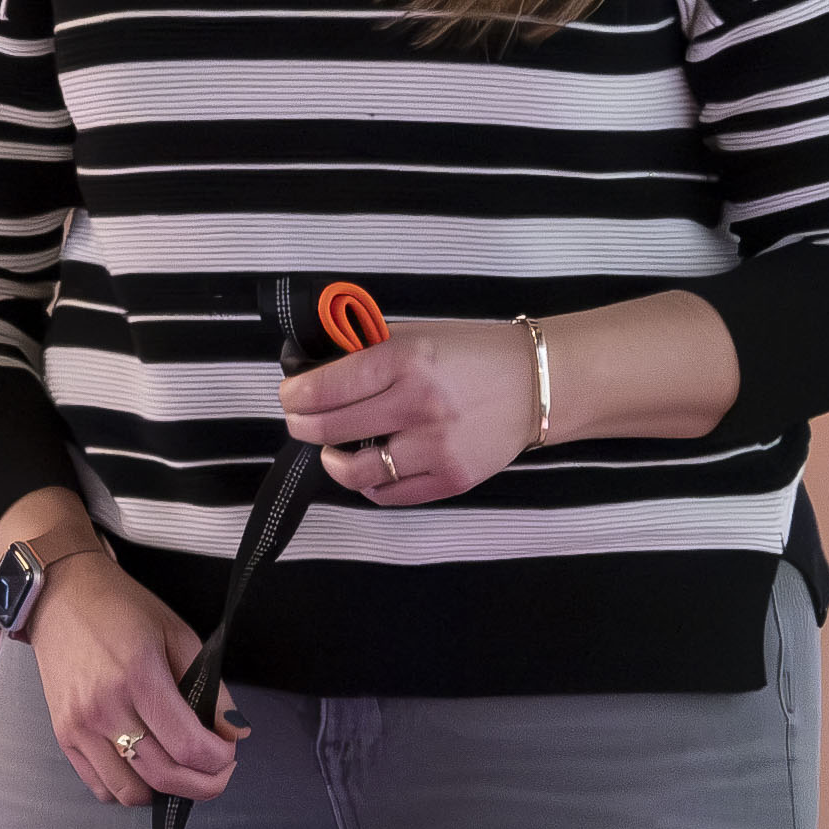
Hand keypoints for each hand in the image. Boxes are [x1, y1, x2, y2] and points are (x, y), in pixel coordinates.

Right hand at [4, 534, 241, 805]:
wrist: (61, 598)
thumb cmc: (121, 610)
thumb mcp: (178, 635)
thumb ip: (211, 688)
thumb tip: (235, 733)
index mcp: (139, 677)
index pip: (187, 746)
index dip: (219, 760)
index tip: (228, 752)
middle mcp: (105, 709)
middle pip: (163, 776)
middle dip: (203, 785)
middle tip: (217, 772)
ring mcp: (80, 727)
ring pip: (130, 793)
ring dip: (164, 791)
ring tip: (179, 770)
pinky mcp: (64, 736)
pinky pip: (102, 787)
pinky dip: (129, 789)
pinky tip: (145, 769)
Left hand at [278, 316, 544, 505]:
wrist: (538, 383)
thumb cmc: (473, 354)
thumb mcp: (417, 334)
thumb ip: (368, 350)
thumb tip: (316, 367)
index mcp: (407, 361)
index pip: (326, 386)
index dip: (295, 395)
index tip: (290, 396)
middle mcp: (419, 405)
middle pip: (330, 429)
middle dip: (302, 426)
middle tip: (300, 422)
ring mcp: (436, 447)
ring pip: (354, 470)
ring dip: (332, 460)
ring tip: (332, 450)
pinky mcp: (451, 478)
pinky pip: (388, 493)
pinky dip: (369, 483)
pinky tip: (369, 468)